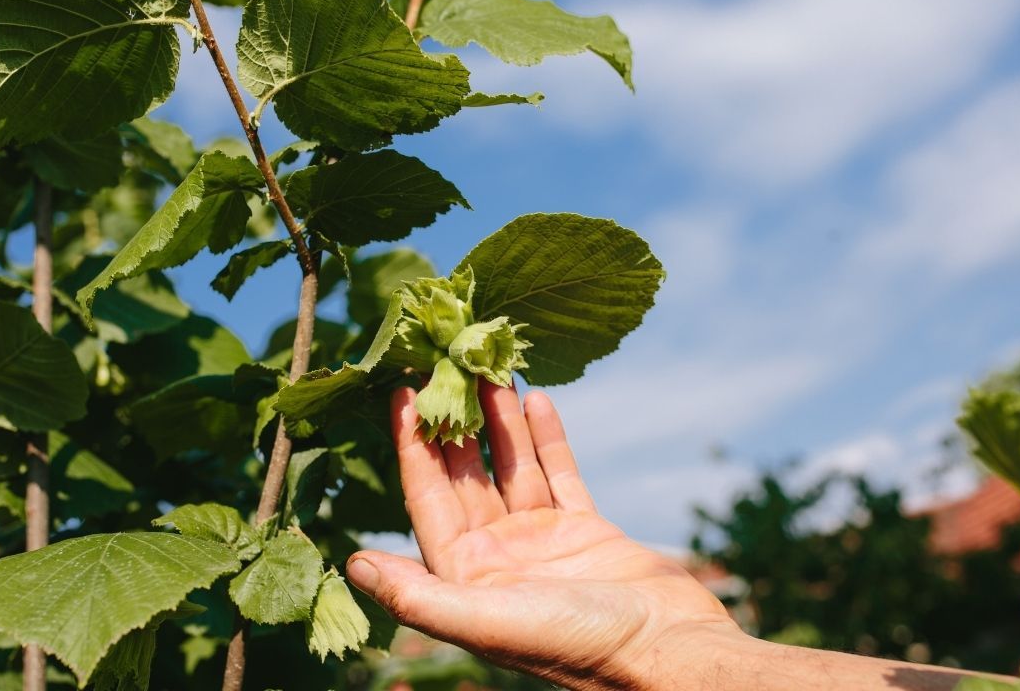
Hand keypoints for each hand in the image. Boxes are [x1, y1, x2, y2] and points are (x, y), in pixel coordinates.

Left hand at [346, 383, 739, 689]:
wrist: (667, 654)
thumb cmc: (576, 646)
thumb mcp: (486, 622)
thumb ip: (417, 595)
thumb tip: (353, 563)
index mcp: (465, 578)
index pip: (427, 498)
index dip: (412, 446)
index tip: (403, 391)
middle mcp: (497, 557)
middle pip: (467, 475)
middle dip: (456, 422)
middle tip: (446, 364)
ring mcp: (542, 542)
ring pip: (512, 467)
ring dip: (499, 421)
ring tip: (490, 369)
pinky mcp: (585, 531)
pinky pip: (558, 474)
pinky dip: (546, 439)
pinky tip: (536, 399)